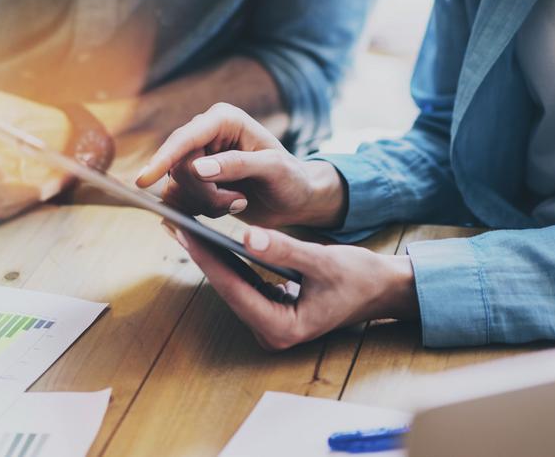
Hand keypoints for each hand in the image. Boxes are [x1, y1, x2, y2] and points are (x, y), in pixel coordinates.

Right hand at [135, 103, 345, 228]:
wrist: (295, 200)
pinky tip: (227, 205)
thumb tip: (198, 168)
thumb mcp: (273, 169)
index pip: (185, 139)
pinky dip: (200, 210)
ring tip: (238, 200)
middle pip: (178, 166)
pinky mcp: (193, 181)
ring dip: (205, 203)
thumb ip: (237, 164)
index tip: (144, 180)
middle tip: (237, 200)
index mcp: (223, 119)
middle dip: (204, 192)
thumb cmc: (291, 179)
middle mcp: (205, 134)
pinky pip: (179, 199)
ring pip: (176, 186)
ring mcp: (197, 158)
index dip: (163, 158)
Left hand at [165, 224, 418, 349]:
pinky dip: (227, 261)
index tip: (184, 232)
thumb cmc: (358, 277)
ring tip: (183, 226)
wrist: (381, 290)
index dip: (206, 258)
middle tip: (173, 222)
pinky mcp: (271, 312)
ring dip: (209, 257)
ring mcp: (270, 325)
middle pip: (227, 288)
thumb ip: (283, 250)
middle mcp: (271, 333)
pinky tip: (209, 239)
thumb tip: (246, 236)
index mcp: (282, 328)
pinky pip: (242, 284)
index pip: (234, 287)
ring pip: (231, 286)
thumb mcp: (322, 260)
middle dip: (201, 255)